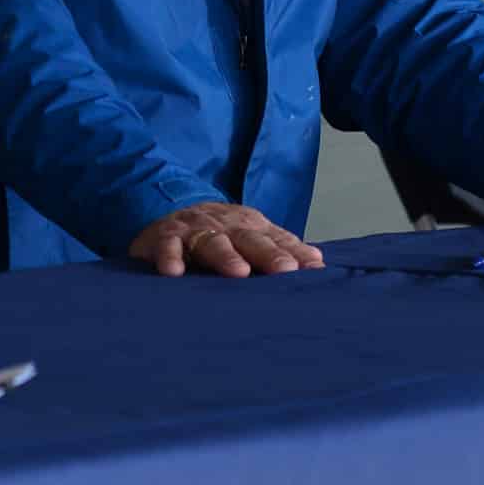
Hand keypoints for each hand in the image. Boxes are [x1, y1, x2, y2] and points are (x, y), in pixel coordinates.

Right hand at [129, 202, 324, 277]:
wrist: (171, 213)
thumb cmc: (220, 233)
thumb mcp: (251, 236)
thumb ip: (281, 248)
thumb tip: (318, 262)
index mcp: (250, 225)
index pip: (276, 239)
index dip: (293, 252)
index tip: (312, 267)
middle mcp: (225, 225)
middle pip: (249, 239)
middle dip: (268, 253)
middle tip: (285, 270)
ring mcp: (195, 230)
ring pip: (212, 241)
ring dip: (225, 256)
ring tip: (238, 271)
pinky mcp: (165, 238)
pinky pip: (168, 246)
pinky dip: (170, 256)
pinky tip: (174, 271)